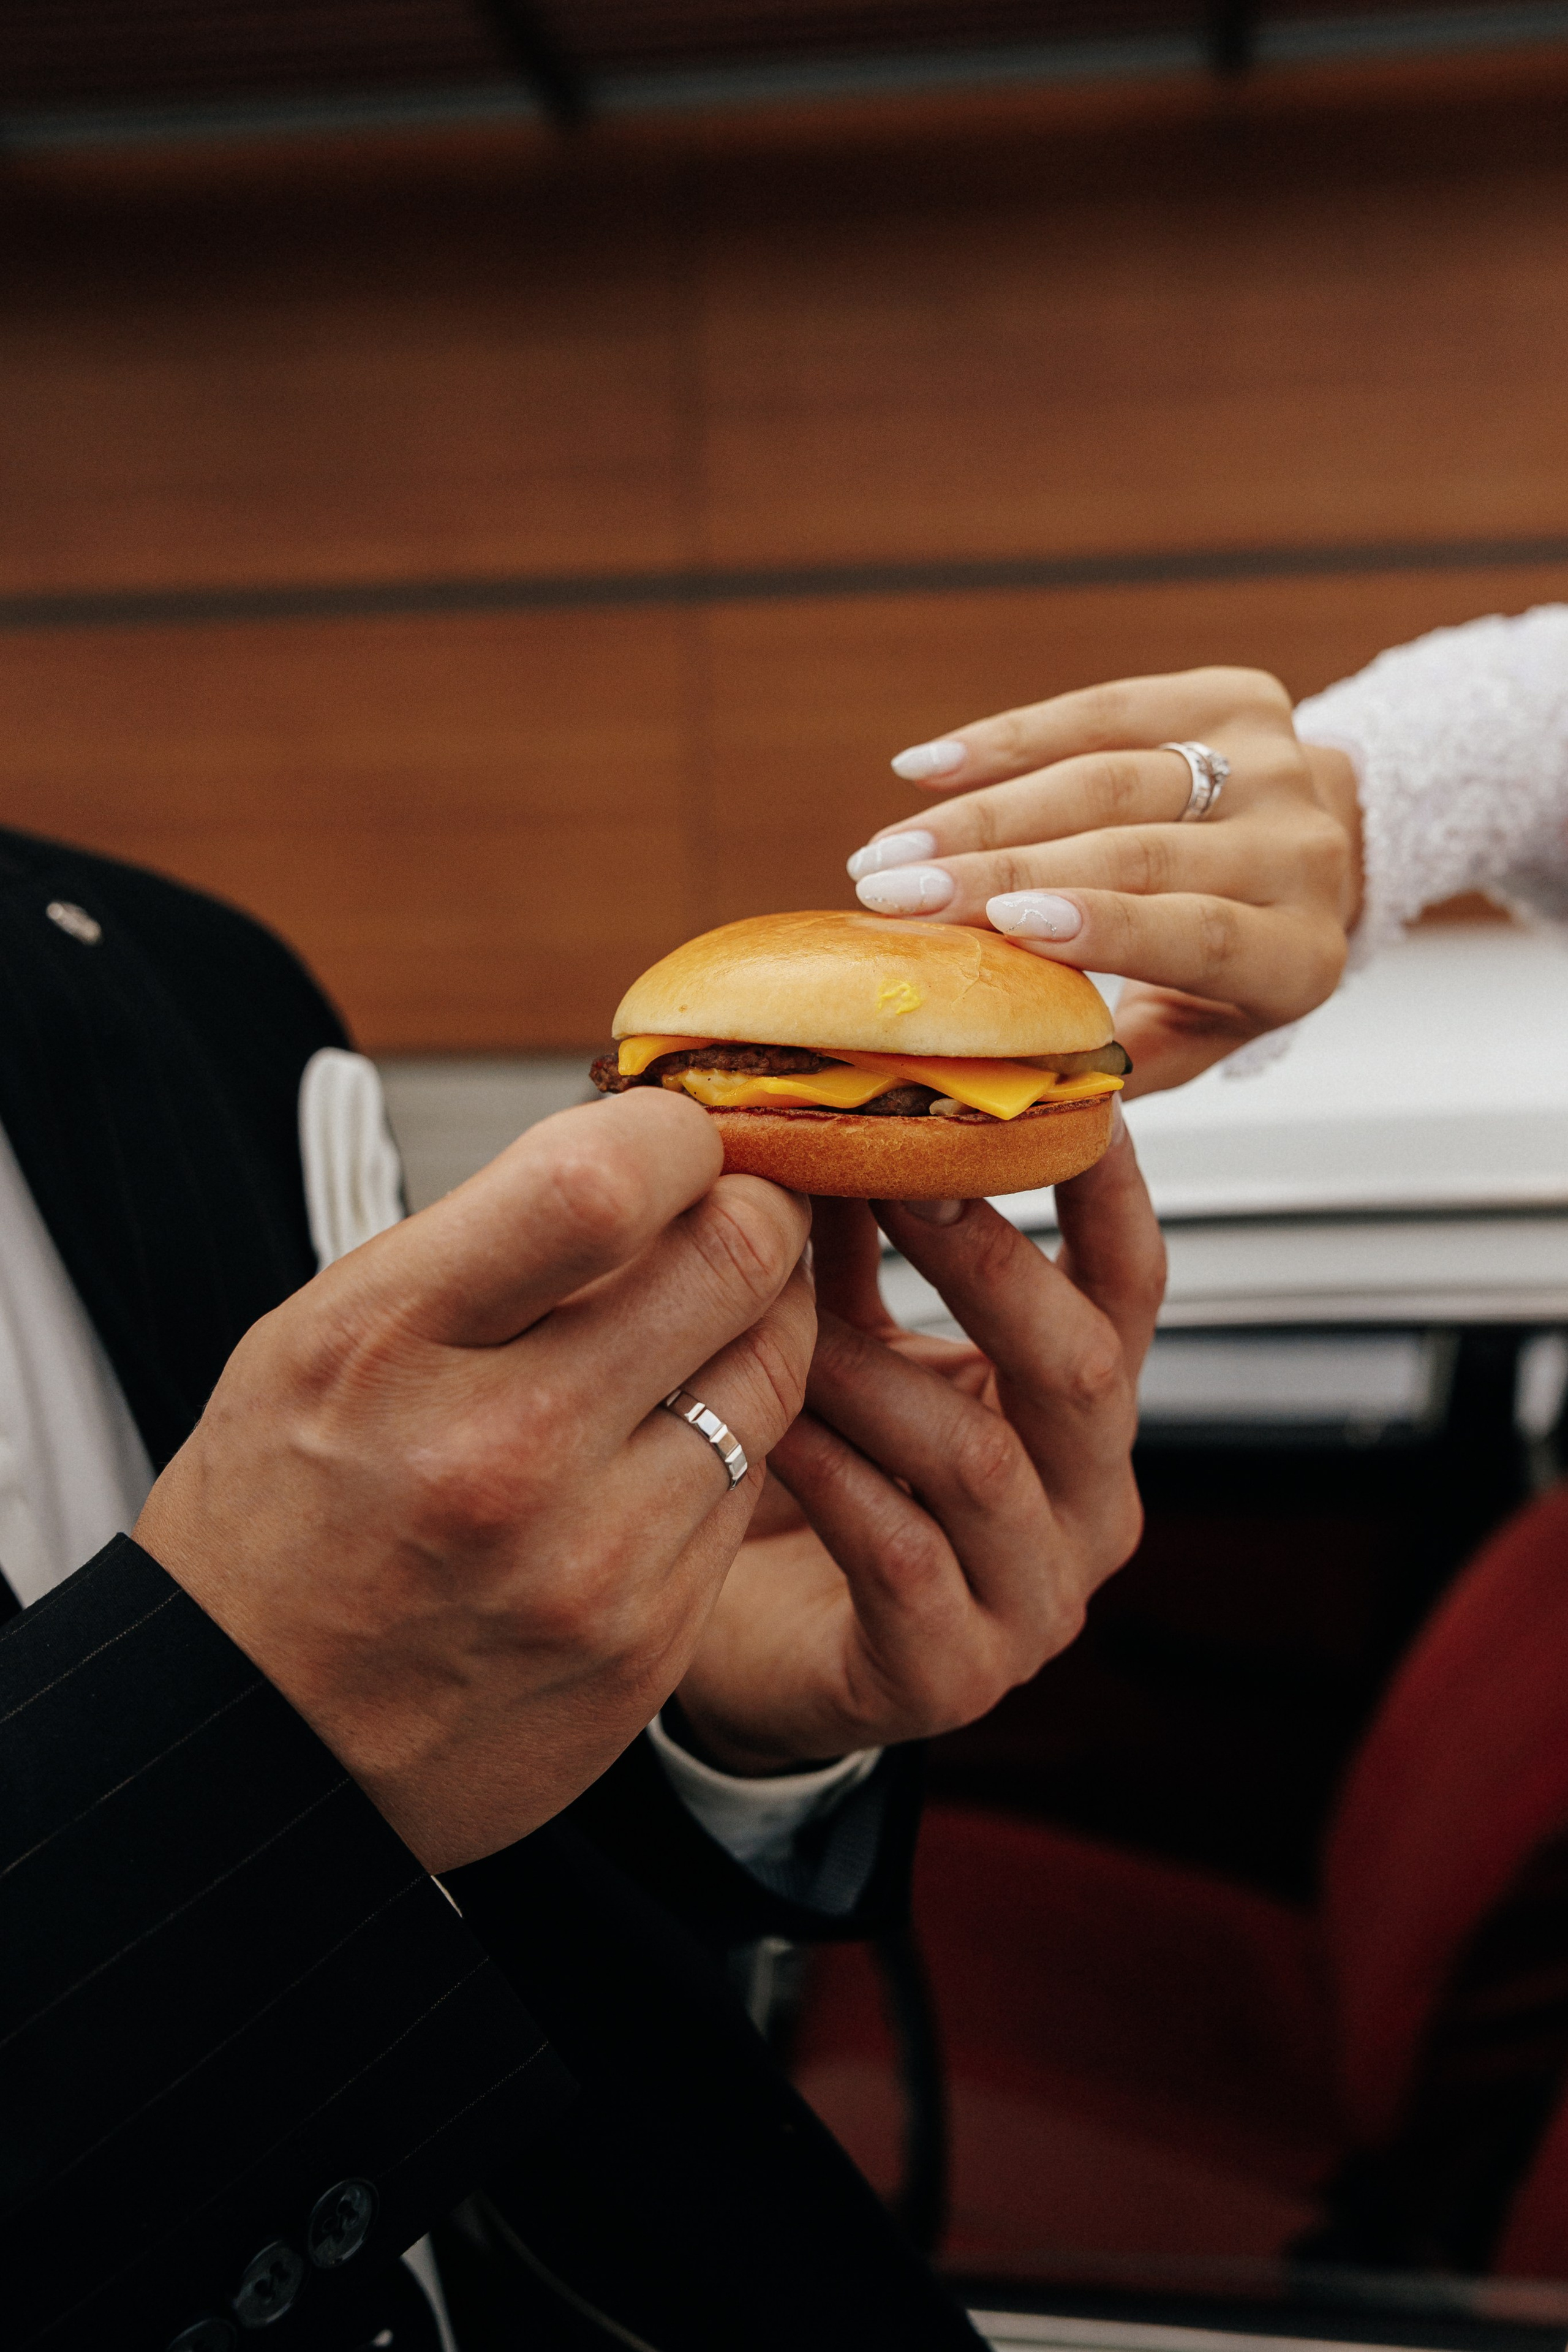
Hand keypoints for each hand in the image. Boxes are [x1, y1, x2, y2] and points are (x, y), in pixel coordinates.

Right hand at [134, 1089, 813, 1872]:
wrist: (259, 1747)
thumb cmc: (283, 1517)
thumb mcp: (324, 1334)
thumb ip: (488, 1241)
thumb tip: (646, 1147)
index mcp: (390, 1346)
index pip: (603, 1180)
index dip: (674, 1133)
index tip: (675, 1136)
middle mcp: (500, 1454)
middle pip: (731, 1262)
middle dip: (753, 1210)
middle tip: (733, 1209)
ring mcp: (592, 1562)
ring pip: (771, 1373)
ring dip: (756, 1325)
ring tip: (700, 1325)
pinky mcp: (653, 1637)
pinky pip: (747, 1486)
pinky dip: (724, 1442)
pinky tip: (657, 1446)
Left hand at [674, 1109, 1163, 1772]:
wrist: (754, 1658)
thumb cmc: (814, 1488)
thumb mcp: (852, 1348)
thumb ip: (861, 1250)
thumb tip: (831, 1108)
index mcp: (1081, 1414)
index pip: (1129, 1285)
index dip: (1107, 1190)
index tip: (1068, 1089)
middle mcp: (1086, 1506)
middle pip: (1078, 1366)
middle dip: (986, 1261)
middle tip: (898, 1173)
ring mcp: (1034, 1601)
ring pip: (979, 1460)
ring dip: (871, 1370)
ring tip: (779, 1306)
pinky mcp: (953, 1674)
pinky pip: (903, 1556)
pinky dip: (834, 1477)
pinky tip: (771, 1427)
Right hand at [847, 667, 1362, 1092]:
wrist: (1326, 854)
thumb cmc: (1231, 969)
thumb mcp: (1197, 1036)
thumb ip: (1118, 1061)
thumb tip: (1004, 1080)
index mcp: (1297, 957)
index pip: (1200, 934)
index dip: (1102, 925)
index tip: (1005, 924)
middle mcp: (1302, 855)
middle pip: (1139, 851)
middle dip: (1001, 869)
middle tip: (893, 894)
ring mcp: (1276, 766)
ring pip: (1112, 776)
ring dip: (984, 810)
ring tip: (890, 849)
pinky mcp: (1237, 699)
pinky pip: (1109, 708)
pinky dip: (1010, 738)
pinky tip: (929, 769)